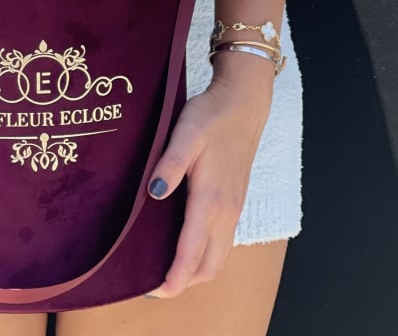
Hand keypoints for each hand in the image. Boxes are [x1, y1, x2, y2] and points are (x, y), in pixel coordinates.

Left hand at [144, 55, 274, 294]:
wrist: (243, 105)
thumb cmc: (211, 117)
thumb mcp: (185, 133)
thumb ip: (170, 164)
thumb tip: (154, 193)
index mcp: (211, 199)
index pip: (192, 251)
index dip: (175, 277)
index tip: (155, 291)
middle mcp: (226, 211)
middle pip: (208, 265)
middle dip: (184, 281)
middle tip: (154, 285)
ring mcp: (234, 209)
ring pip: (218, 257)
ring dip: (197, 272)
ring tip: (168, 271)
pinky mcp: (235, 203)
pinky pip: (223, 243)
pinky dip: (207, 256)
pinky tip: (189, 248)